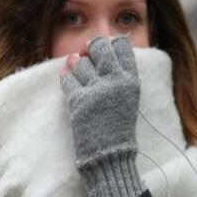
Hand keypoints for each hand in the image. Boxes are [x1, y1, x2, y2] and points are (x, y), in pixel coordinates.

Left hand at [60, 35, 145, 196]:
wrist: (110, 153)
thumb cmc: (119, 125)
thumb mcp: (128, 97)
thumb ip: (120, 75)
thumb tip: (101, 49)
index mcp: (132, 81)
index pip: (123, 48)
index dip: (113, 43)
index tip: (107, 45)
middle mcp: (115, 82)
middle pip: (100, 48)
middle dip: (92, 46)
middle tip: (87, 48)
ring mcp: (96, 90)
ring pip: (80, 62)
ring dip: (75, 61)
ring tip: (75, 62)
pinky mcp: (79, 100)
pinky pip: (67, 78)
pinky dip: (65, 76)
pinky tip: (65, 75)